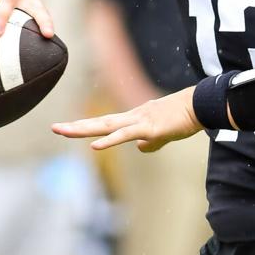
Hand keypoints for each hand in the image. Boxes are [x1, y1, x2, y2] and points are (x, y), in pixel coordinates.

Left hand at [52, 87, 201, 151]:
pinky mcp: (148, 129)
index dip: (86, 126)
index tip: (67, 128)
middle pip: (99, 123)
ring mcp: (139, 122)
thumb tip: (140, 149)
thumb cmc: (184, 118)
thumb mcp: (164, 133)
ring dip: (82, 129)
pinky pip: (125, 135)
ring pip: (106, 126)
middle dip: (75, 126)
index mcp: (135, 119)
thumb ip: (150, 141)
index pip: (105, 124)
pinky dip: (109, 141)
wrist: (200, 105)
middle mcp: (132, 117)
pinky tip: (95, 145)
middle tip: (53, 128)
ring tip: (62, 131)